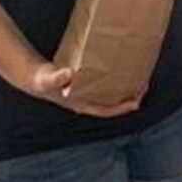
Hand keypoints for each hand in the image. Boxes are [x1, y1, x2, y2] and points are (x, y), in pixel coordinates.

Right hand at [26, 60, 140, 118]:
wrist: (36, 78)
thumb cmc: (43, 81)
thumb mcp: (48, 80)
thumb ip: (56, 78)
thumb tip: (68, 74)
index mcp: (81, 104)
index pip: (105, 111)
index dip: (121, 108)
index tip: (136, 103)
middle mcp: (87, 100)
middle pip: (112, 103)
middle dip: (129, 98)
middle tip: (145, 87)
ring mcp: (87, 93)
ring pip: (111, 94)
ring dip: (125, 89)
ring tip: (140, 78)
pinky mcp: (87, 83)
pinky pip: (105, 84)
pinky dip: (116, 80)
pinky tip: (123, 71)